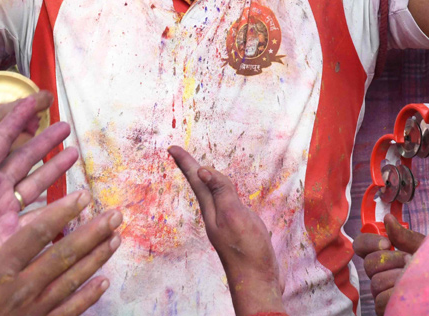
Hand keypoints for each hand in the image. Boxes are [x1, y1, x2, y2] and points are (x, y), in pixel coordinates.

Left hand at [0, 97, 79, 297]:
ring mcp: (6, 210)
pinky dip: (58, 207)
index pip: (0, 139)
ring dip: (55, 167)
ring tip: (74, 152)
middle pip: (25, 158)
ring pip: (37, 182)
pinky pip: (40, 216)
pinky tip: (75, 198)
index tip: (35, 100)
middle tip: (64, 124)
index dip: (17, 118)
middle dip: (45, 140)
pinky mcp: (14, 234)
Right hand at [0, 189, 120, 315]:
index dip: (62, 212)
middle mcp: (20, 290)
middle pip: (64, 255)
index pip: (37, 234)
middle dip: (93, 232)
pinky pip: (68, 313)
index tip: (84, 195)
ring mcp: (30, 314)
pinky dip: (87, 297)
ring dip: (97, 259)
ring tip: (116, 240)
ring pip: (72, 282)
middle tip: (116, 214)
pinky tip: (102, 284)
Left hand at [169, 146, 283, 315]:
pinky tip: (223, 195)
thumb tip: (202, 170)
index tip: (171, 147)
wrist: (257, 280)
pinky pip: (225, 204)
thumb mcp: (233, 215)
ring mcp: (226, 223)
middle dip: (191, 168)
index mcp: (211, 209)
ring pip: (212, 194)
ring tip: (197, 169)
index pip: (196, 179)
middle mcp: (215, 214)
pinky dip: (221, 192)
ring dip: (204, 180)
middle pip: (200, 185)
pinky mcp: (238, 228)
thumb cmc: (246, 249)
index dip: (185, 162)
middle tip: (179, 154)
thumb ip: (220, 192)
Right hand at [353, 216, 424, 314]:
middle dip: (391, 259)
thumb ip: (405, 236)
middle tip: (410, 260)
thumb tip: (387, 218)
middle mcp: (380, 274)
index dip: (368, 242)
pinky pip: (381, 301)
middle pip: (368, 263)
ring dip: (397, 278)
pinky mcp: (387, 310)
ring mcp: (382, 293)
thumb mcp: (425, 247)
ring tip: (416, 279)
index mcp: (385, 256)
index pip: (361, 245)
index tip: (386, 242)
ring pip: (376, 282)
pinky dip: (396, 295)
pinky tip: (410, 294)